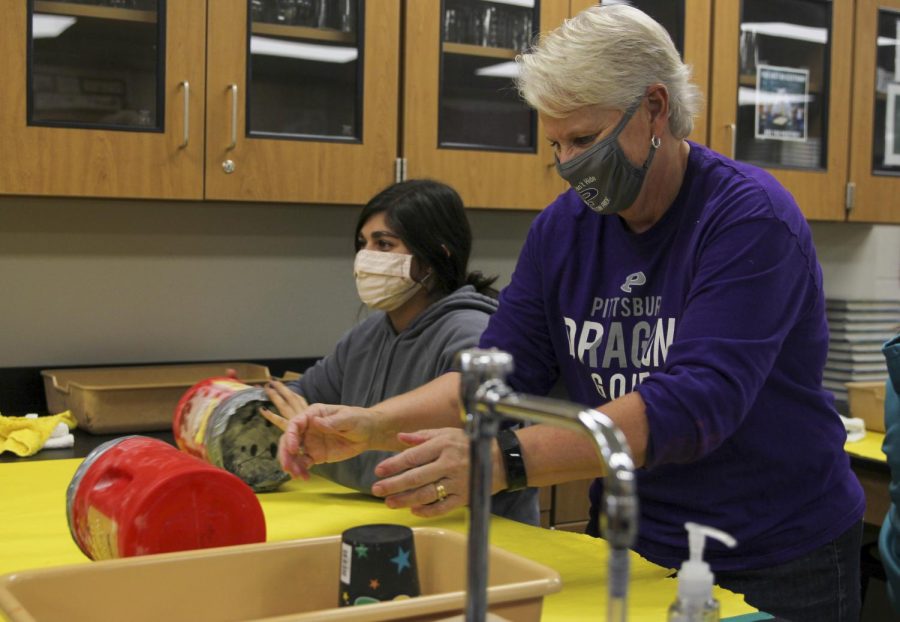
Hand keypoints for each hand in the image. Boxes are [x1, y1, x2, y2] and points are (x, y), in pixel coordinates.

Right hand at [261, 384, 376, 478]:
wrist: (368, 433)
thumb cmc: (358, 419)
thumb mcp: (348, 418)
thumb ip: (332, 421)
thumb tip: (316, 422)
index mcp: (313, 414)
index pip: (295, 423)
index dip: (290, 436)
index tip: (292, 448)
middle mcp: (308, 428)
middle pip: (289, 440)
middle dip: (285, 453)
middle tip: (288, 467)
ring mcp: (310, 442)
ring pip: (293, 453)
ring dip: (292, 464)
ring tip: (297, 475)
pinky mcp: (316, 455)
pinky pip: (304, 463)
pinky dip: (301, 470)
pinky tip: (304, 477)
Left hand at [371, 428, 470, 517]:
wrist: (497, 460)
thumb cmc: (467, 444)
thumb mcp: (446, 433)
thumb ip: (422, 436)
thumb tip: (400, 438)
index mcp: (443, 446)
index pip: (413, 456)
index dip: (394, 464)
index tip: (378, 470)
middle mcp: (449, 464)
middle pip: (416, 477)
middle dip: (394, 485)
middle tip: (377, 490)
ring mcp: (457, 482)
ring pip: (427, 494)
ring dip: (406, 500)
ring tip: (390, 502)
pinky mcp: (463, 497)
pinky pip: (442, 507)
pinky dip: (427, 511)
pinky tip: (413, 510)